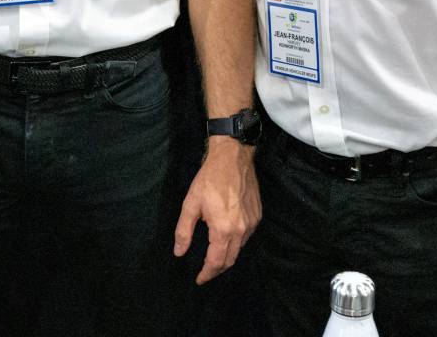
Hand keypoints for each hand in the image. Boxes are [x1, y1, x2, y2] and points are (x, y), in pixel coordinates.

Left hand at [173, 138, 261, 284]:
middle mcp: (241, 230)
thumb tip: (179, 252)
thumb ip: (184, 231)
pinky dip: (236, 242)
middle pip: (230, 260)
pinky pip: (247, 236)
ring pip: (240, 249)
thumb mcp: (190, 204)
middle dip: (217, 269)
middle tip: (206, 271)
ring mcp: (252, 223)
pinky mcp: (257, 215)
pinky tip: (227, 237)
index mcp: (223, 229)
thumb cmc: (209, 179)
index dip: (207, 274)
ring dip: (227, 256)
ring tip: (215, 255)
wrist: (233, 157)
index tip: (199, 279)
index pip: (216, 262)